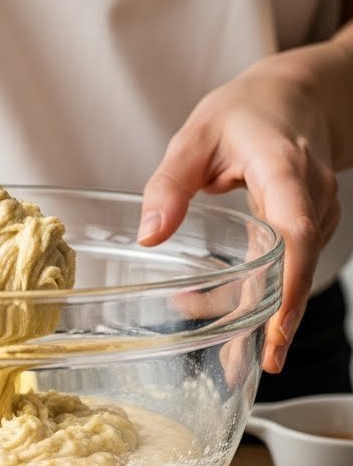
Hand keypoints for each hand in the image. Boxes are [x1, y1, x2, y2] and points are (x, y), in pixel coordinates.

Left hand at [137, 54, 340, 372]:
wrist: (295, 98)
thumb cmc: (245, 113)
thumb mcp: (195, 136)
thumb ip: (170, 184)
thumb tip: (148, 236)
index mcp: (283, 168)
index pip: (296, 228)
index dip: (291, 280)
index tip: (277, 323)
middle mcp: (310, 195)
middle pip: (299, 265)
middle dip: (277, 321)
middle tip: (249, 367)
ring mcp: (316, 212)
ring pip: (293, 273)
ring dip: (264, 315)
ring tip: (233, 362)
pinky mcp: (309, 226)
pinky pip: (287, 265)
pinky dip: (261, 292)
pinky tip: (224, 313)